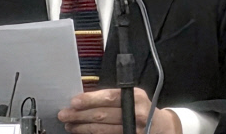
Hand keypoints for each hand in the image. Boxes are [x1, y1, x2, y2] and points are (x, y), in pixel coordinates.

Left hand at [57, 88, 181, 133]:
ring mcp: (132, 129)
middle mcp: (135, 114)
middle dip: (80, 115)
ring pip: (102, 129)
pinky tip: (82, 132)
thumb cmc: (142, 107)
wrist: (161, 127)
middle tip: (64, 114)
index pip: (108, 97)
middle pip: (102, 115)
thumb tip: (85, 98)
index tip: (74, 101)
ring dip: (82, 127)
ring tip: (69, 125)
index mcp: (135, 97)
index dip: (89, 100)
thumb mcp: (132, 95)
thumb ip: (113, 96)